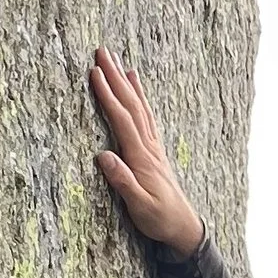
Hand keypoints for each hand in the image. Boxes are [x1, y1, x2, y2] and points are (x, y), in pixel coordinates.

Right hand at [90, 49, 204, 253]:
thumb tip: (103, 156)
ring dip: (127, 83)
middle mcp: (149, 146)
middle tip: (102, 52)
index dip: (108, 95)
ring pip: (140, 107)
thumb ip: (122, 182)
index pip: (122, 119)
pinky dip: (140, 98)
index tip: (94, 73)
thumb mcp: (139, 206)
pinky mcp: (155, 150)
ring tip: (118, 61)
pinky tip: (136, 87)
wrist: (183, 226)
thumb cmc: (158, 218)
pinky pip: (146, 116)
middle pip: (131, 105)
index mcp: (141, 157)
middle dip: (115, 77)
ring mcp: (154, 146)